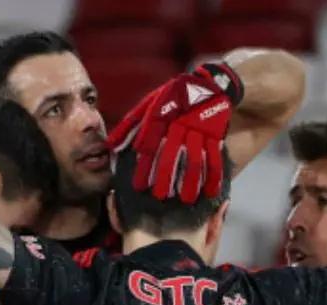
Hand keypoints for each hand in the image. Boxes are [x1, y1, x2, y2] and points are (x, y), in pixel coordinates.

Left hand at [107, 62, 243, 203]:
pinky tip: (211, 192)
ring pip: (195, 158)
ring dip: (191, 180)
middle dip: (166, 176)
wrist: (207, 84)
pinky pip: (215, 157)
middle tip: (160, 197)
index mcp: (162, 118)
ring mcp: (200, 131)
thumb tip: (110, 146)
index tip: (140, 186)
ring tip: (187, 199)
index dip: (145, 166)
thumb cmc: (172, 97)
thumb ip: (130, 125)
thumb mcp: (148, 104)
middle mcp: (180, 126)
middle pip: (173, 154)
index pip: (151, 144)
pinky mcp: (215, 135)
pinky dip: (214, 175)